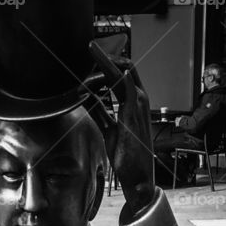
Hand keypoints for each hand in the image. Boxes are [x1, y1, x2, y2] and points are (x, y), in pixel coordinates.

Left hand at [87, 41, 154, 214]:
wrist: (138, 176)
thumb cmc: (126, 156)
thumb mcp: (109, 130)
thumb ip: (100, 113)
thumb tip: (86, 99)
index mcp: (134, 104)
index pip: (122, 76)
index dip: (108, 64)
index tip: (92, 58)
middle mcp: (139, 100)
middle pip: (124, 68)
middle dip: (106, 57)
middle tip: (90, 48)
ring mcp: (138, 104)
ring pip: (123, 71)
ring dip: (105, 61)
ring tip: (91, 52)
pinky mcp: (133, 110)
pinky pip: (123, 83)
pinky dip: (112, 71)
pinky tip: (99, 63)